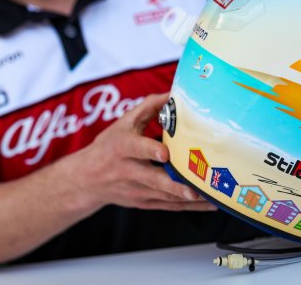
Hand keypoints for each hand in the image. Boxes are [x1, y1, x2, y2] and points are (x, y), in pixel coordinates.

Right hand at [70, 92, 216, 211]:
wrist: (87, 179)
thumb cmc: (108, 146)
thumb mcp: (123, 123)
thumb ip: (149, 107)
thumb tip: (174, 93)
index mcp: (121, 147)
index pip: (135, 148)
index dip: (149, 150)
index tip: (164, 153)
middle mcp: (128, 171)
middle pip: (152, 179)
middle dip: (173, 185)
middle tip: (194, 189)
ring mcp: (137, 190)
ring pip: (165, 196)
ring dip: (189, 198)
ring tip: (212, 197)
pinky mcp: (145, 203)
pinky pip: (170, 206)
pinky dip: (190, 207)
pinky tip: (210, 204)